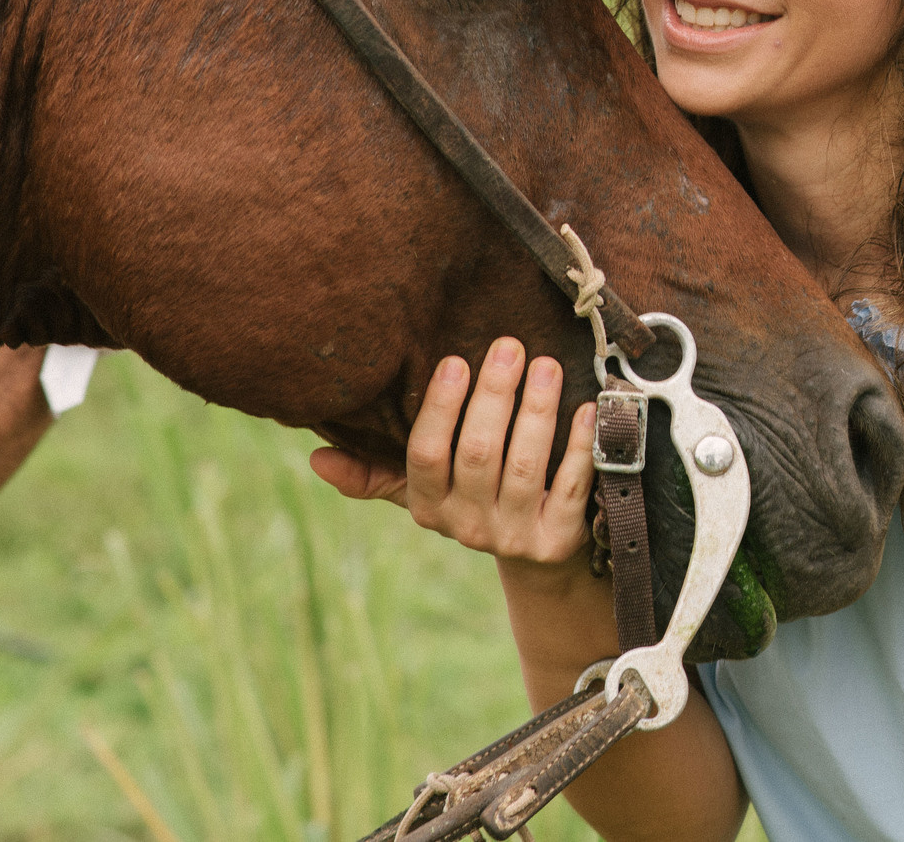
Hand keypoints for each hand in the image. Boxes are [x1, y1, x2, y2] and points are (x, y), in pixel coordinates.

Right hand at [312, 339, 595, 568]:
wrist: (540, 558)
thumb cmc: (477, 498)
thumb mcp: (424, 490)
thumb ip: (375, 472)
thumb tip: (316, 455)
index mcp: (427, 505)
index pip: (425, 455)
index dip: (440, 409)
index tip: (455, 361)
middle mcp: (466, 525)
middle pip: (478, 454)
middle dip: (494, 396)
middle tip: (510, 346)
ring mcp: (513, 535)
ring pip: (524, 465)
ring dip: (537, 410)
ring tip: (546, 365)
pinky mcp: (557, 540)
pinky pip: (570, 486)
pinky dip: (578, 445)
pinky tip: (587, 407)